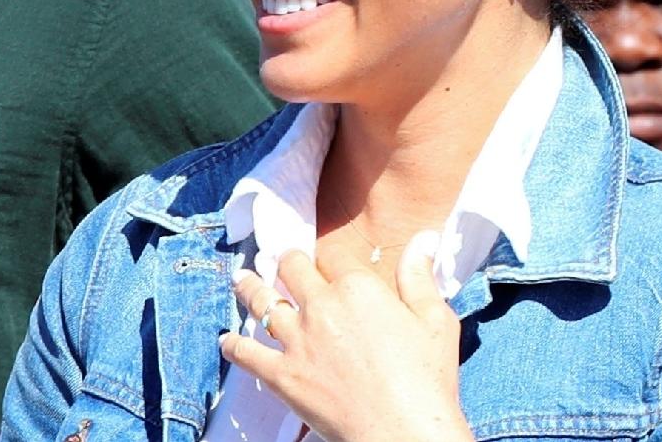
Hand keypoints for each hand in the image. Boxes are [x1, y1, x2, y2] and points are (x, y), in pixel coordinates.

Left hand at [218, 234, 471, 441]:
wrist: (404, 433)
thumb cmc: (427, 382)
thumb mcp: (435, 322)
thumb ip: (420, 277)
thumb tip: (424, 239)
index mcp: (357, 289)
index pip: (332, 257)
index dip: (327, 259)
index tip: (321, 260)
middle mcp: (321, 307)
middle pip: (291, 269)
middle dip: (285, 263)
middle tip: (279, 263)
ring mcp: (298, 341)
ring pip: (261, 302)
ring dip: (249, 288)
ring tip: (241, 280)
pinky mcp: (283, 375)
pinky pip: (248, 354)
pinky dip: (234, 346)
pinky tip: (226, 342)